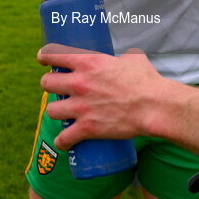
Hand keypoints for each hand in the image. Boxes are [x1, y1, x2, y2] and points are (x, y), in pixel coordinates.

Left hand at [36, 45, 162, 149]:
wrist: (155, 106)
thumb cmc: (147, 81)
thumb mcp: (132, 59)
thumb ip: (122, 58)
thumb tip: (124, 59)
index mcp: (88, 62)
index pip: (54, 55)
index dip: (44, 57)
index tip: (43, 60)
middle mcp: (79, 83)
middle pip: (47, 83)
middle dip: (50, 85)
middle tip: (58, 88)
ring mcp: (81, 106)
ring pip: (51, 110)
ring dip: (56, 112)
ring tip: (63, 113)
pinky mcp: (87, 128)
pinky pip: (63, 138)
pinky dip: (63, 142)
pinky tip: (64, 142)